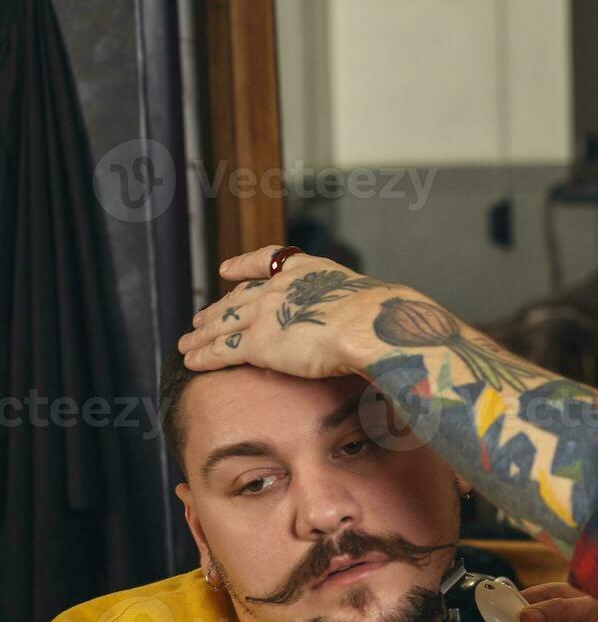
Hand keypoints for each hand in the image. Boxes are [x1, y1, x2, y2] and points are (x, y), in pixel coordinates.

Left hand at [176, 246, 423, 377]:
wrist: (372, 325)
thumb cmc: (385, 318)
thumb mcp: (372, 302)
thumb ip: (360, 311)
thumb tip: (381, 327)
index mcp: (310, 270)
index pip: (268, 261)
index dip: (244, 265)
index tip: (227, 269)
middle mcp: (281, 286)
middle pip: (239, 296)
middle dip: (218, 307)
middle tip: (201, 316)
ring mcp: (266, 313)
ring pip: (223, 323)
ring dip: (202, 332)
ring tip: (187, 340)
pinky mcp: (258, 343)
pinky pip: (221, 350)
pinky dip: (203, 355)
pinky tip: (190, 360)